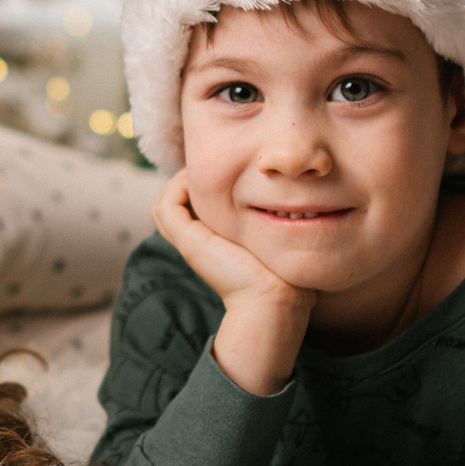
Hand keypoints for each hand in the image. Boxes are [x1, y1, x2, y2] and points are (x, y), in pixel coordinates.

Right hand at [152, 171, 312, 395]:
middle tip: (213, 166)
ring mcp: (189, 242)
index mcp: (212, 243)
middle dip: (189, 180)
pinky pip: (166, 206)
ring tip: (206, 170)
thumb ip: (272, 223)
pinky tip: (204, 180)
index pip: (191, 208)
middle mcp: (196, 242)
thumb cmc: (282, 273)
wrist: (274, 298)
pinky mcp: (189, 241)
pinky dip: (177, 187)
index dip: (202, 187)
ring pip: (164, 204)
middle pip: (173, 204)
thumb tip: (300, 202)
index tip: (227, 173)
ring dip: (180, 182)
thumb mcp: (272, 240)